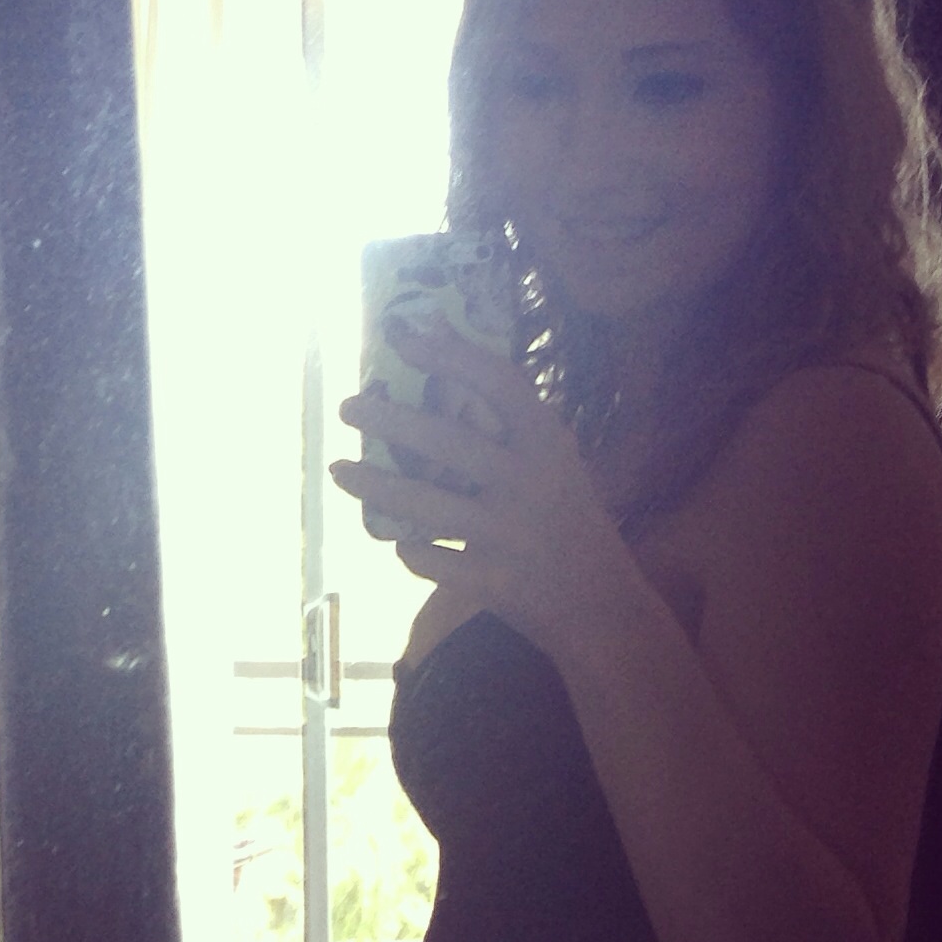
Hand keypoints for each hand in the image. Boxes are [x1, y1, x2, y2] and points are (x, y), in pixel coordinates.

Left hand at [329, 316, 642, 655]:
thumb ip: (508, 414)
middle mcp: (528, 483)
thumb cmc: (569, 519)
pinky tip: (401, 541)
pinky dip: (410, 551)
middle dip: (388, 421)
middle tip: (347, 408)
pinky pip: (430, 561)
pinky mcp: (491, 583)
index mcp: (548, 444)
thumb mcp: (554, 461)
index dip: (450, 354)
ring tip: (338, 469)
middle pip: (446, 441)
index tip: (403, 335)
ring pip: (424, 505)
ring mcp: (508, 535)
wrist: (602, 606)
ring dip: (373, 485)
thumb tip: (444, 335)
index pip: (498, 382)